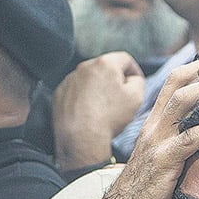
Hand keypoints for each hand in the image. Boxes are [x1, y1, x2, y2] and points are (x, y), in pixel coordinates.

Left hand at [52, 53, 145, 171]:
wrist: (82, 138)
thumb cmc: (110, 117)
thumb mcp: (136, 97)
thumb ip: (138, 81)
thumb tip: (132, 78)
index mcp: (105, 63)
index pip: (125, 60)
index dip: (134, 71)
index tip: (136, 84)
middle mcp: (84, 67)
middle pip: (105, 68)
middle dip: (114, 80)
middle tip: (121, 99)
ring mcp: (69, 80)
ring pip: (90, 79)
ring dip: (98, 89)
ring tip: (103, 109)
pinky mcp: (60, 93)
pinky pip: (76, 91)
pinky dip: (83, 98)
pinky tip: (89, 112)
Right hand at [97, 51, 198, 198]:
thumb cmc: (145, 189)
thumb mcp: (162, 156)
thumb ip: (178, 139)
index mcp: (154, 122)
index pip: (175, 82)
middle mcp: (153, 126)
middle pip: (180, 83)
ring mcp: (157, 142)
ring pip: (183, 103)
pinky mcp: (163, 162)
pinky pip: (189, 140)